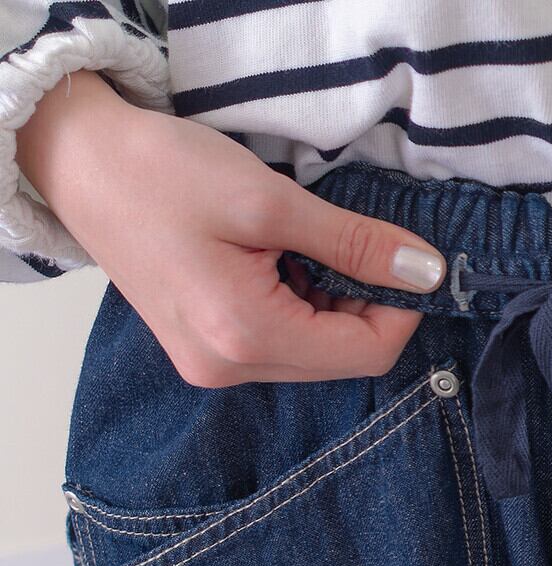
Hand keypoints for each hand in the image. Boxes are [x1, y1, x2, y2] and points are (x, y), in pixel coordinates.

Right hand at [16, 70, 446, 386]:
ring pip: (317, 355)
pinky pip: (284, 346)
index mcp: (244, 336)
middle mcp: (230, 367)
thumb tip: (424, 272)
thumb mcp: (270, 201)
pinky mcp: (208, 351)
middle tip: (366, 247)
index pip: (366, 354)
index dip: (403, 310)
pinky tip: (288, 264)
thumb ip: (354, 244)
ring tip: (315, 249)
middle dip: (370, 307)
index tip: (411, 261)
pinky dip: (306, 308)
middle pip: (343, 360)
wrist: (80, 164)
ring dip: (337, 307)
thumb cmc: (160, 172)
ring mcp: (216, 365)